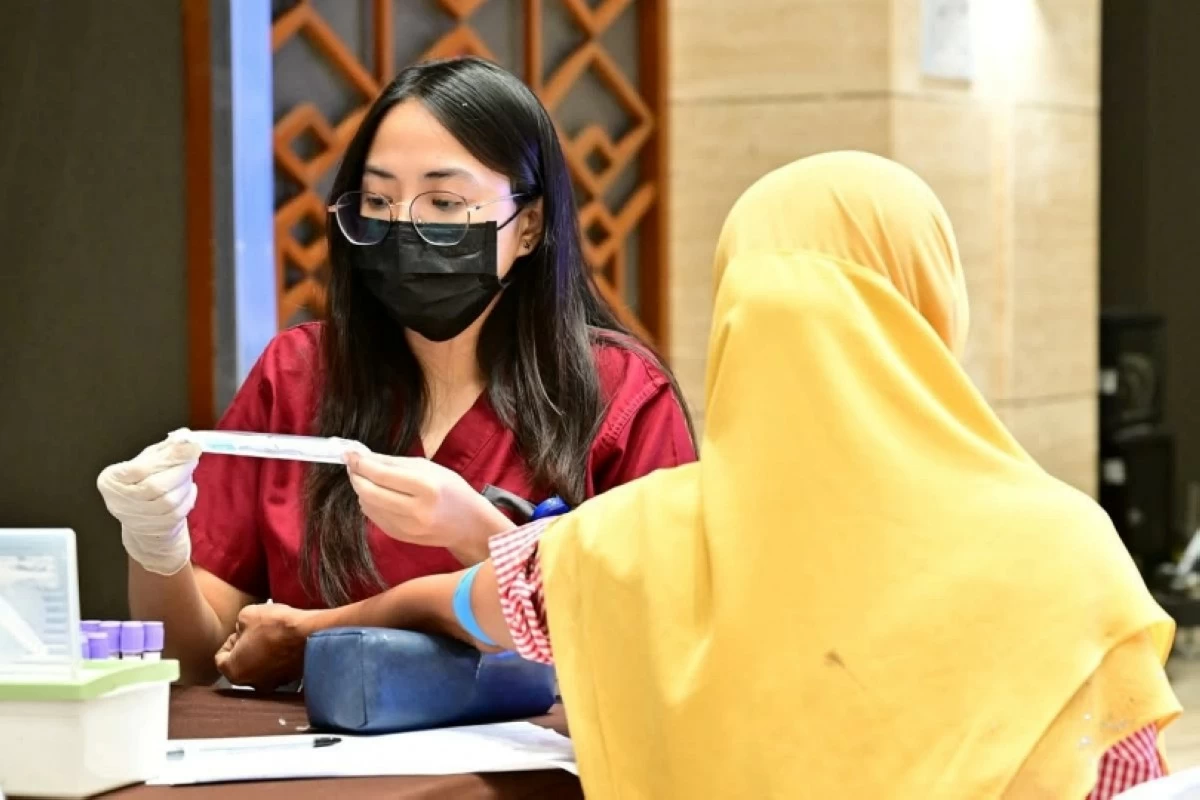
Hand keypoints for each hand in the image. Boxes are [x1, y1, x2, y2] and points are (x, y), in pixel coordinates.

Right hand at [96, 438, 202, 575]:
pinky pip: (178, 512)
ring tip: (187, 474)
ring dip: (185, 484)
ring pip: (169, 500)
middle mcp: (119, 501)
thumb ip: (164, 449)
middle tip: (193, 458)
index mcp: (111, 480)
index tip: (191, 446)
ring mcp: (136, 518)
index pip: (140, 468)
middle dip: (180, 470)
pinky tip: (188, 489)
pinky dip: (188, 498)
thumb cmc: (142, 482)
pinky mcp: (155, 529)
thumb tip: (185, 437)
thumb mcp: (146, 460)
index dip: (169, 457)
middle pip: (156, 486)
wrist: (141, 518)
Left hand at [214, 603, 318, 691]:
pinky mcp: (291, 680)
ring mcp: (273, 684)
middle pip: (241, 666)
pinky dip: (280, 659)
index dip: (230, 641)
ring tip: (274, 637)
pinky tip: (286, 644)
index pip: (221, 658)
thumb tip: (243, 630)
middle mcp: (251, 683)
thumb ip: (238, 625)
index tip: (241, 630)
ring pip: (261, 669)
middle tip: (257, 633)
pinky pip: (279, 669)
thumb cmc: (275, 625)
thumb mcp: (247, 614)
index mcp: (234, 670)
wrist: (310, 633)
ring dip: (264, 655)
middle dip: (246, 650)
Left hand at [345, 453, 512, 562]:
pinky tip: (377, 495)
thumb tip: (364, 457)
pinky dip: (370, 503)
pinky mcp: (400, 537)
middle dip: (356, 476)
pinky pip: (374, 517)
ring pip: (368, 505)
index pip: (382, 475)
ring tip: (367, 478)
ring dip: (362, 489)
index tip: (348, 454)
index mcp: (426, 487)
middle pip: (370, 492)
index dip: (361, 463)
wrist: (469, 525)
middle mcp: (415, 510)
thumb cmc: (453, 490)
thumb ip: (395, 463)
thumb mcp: (429, 468)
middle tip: (352, 465)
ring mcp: (407, 528)